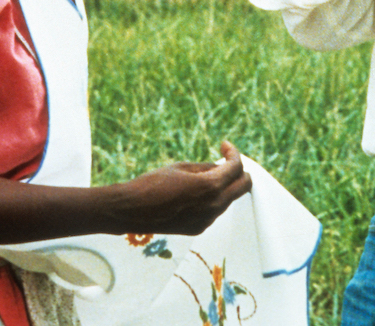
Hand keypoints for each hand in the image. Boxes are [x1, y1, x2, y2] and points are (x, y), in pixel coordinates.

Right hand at [113, 141, 252, 235]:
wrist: (131, 211)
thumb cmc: (152, 184)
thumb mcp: (181, 167)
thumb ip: (206, 167)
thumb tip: (221, 167)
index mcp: (210, 186)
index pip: (236, 168)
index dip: (233, 153)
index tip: (224, 146)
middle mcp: (213, 206)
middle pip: (243, 187)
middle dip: (239, 171)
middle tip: (226, 160)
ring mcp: (208, 220)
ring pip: (228, 199)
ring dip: (224, 185)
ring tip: (202, 176)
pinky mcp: (199, 228)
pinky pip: (214, 210)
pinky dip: (211, 198)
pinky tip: (193, 193)